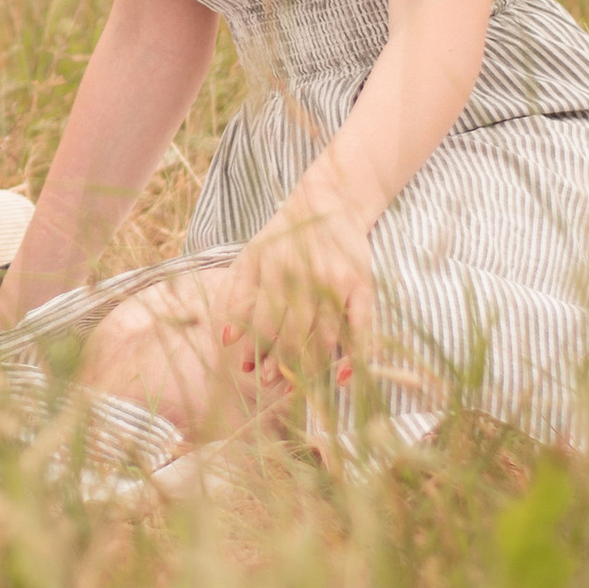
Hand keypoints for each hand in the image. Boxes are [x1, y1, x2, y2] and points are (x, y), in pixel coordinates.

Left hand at [221, 189, 375, 390]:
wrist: (330, 202)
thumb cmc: (284, 235)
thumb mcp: (252, 256)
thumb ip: (236, 295)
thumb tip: (226, 340)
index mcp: (276, 270)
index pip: (265, 324)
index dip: (256, 350)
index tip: (249, 370)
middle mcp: (306, 277)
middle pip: (294, 336)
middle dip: (281, 366)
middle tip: (272, 385)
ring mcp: (337, 283)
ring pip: (324, 337)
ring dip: (310, 367)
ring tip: (297, 385)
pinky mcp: (362, 285)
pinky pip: (361, 327)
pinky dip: (354, 356)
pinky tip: (342, 377)